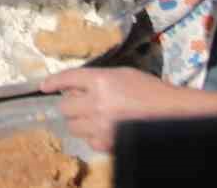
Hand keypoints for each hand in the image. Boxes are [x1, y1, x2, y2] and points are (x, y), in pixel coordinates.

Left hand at [40, 68, 191, 152]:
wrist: (172, 114)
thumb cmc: (150, 90)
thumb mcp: (123, 75)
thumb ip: (97, 79)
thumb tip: (76, 86)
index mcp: (102, 81)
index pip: (68, 79)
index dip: (54, 82)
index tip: (44, 86)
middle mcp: (97, 103)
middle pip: (65, 107)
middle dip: (71, 105)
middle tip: (81, 103)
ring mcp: (101, 125)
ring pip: (73, 126)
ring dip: (80, 121)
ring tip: (96, 117)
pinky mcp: (107, 143)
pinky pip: (88, 141)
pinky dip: (93, 136)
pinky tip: (107, 129)